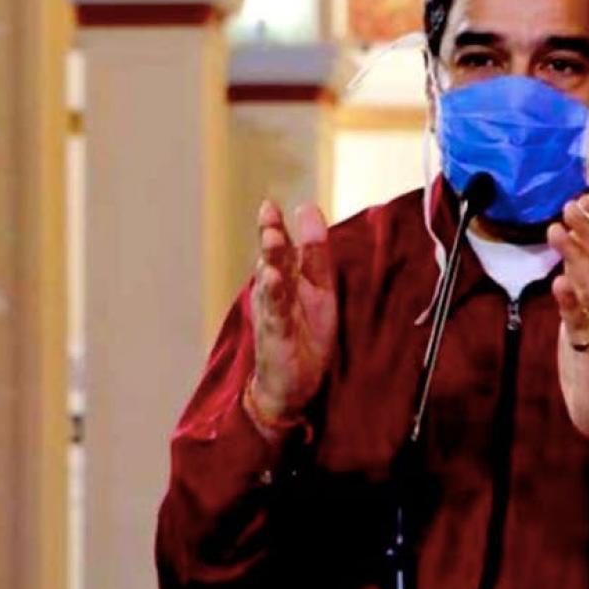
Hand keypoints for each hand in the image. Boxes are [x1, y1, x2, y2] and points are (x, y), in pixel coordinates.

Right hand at [250, 199, 336, 421]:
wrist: (294, 385)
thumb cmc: (306, 334)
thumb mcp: (320, 288)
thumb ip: (315, 253)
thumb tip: (308, 208)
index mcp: (287, 278)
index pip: (282, 246)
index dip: (276, 224)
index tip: (271, 203)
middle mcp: (275, 292)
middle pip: (272, 259)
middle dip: (270, 235)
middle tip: (267, 213)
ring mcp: (274, 313)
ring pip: (271, 282)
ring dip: (270, 259)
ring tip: (271, 237)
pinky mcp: (277, 335)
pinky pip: (276, 312)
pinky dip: (275, 295)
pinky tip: (273, 278)